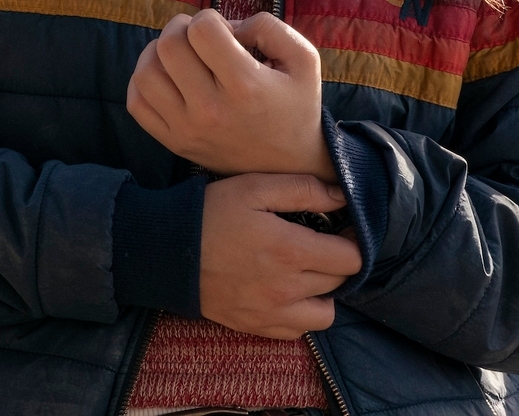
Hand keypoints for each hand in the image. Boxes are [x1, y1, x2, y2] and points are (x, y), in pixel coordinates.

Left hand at [126, 10, 332, 179]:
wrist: (289, 166)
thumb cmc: (297, 106)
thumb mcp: (304, 59)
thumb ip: (268, 27)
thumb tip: (227, 25)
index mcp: (245, 85)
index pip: (201, 30)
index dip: (209, 18)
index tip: (224, 32)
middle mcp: (211, 109)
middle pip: (168, 45)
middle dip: (181, 28)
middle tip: (200, 38)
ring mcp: (187, 129)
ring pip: (145, 72)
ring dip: (158, 53)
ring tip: (181, 55)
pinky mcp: (174, 142)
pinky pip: (137, 103)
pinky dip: (144, 81)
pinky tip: (168, 77)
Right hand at [200, 174, 361, 337]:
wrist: (166, 253)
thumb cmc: (211, 213)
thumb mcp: (255, 188)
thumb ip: (303, 189)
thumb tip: (343, 196)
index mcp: (291, 251)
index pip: (351, 258)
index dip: (352, 240)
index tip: (341, 228)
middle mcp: (287, 289)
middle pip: (339, 282)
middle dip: (337, 260)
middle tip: (321, 242)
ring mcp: (271, 313)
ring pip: (325, 314)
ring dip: (324, 293)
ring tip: (306, 271)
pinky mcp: (256, 327)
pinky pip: (297, 331)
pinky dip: (300, 314)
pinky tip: (287, 291)